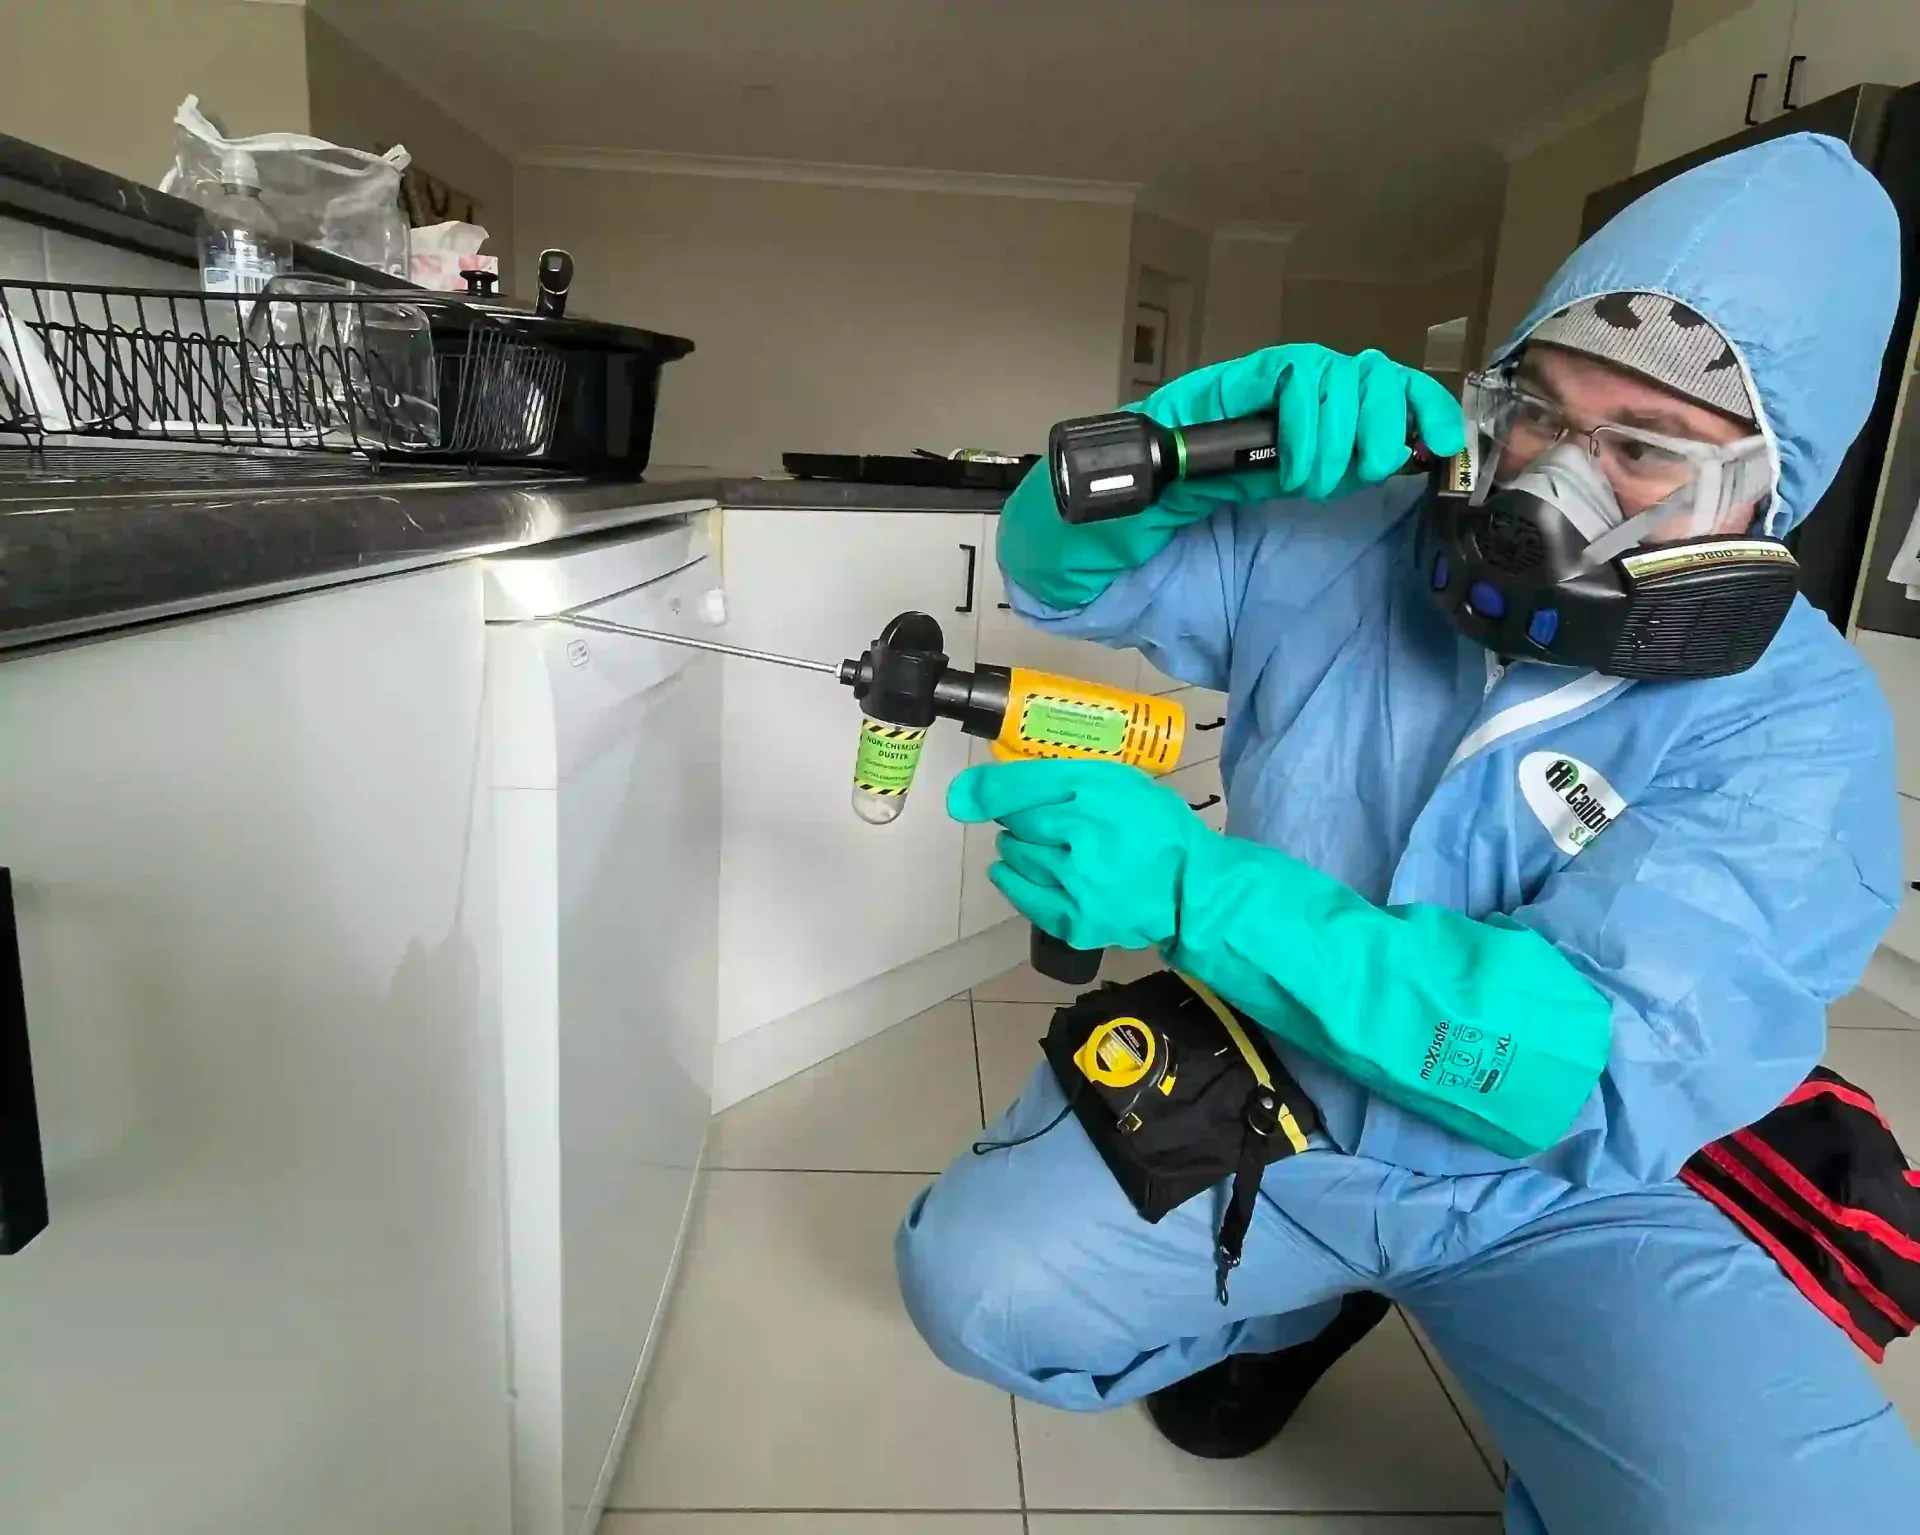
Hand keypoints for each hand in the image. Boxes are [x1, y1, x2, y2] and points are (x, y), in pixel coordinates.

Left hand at [947, 758, 1207, 951]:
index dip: (995, 790)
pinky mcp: (1076, 921)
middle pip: (1018, 823)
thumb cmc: (1151, 827)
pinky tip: (1012, 872)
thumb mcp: (1113, 781)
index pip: (1020, 787)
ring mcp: (1078, 884)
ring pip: (1018, 857)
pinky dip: (1013, 882)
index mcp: (1098, 792)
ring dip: (1019, 850)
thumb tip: (971, 789)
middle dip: (1021, 821)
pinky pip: (1024, 896)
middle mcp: (1085, 835)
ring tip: (1045, 848)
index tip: (976, 795)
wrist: (1190, 889)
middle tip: (1045, 824)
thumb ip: (1052, 777)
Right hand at [1144, 343, 1466, 505]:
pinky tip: (1290, 468)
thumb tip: (1406, 455)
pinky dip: (1302, 436)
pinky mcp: (1270, 365)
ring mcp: (1305, 365)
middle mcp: (1339, 373)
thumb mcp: (1327, 472)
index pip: (1409, 387)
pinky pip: (1301, 387)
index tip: (1445, 444)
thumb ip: (1364, 462)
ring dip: (1332, 448)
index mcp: (1360, 397)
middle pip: (1383, 382)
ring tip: (1310, 483)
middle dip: (1379, 435)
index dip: (1434, 410)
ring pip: (1343, 387)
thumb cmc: (1263, 465)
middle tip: (1361, 474)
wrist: (1195, 460)